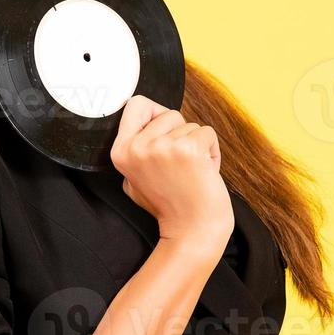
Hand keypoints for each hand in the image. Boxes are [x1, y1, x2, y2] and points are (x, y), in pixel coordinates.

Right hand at [110, 95, 232, 250]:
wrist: (192, 230)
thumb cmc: (169, 205)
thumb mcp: (134, 179)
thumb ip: (136, 150)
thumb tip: (144, 120)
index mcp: (121, 151)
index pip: (135, 104)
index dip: (153, 112)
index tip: (163, 130)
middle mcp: (138, 147)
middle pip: (167, 113)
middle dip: (179, 133)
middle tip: (180, 162)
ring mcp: (162, 147)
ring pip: (189, 124)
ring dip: (197, 145)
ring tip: (192, 171)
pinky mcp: (188, 149)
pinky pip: (207, 132)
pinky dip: (212, 150)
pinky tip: (204, 171)